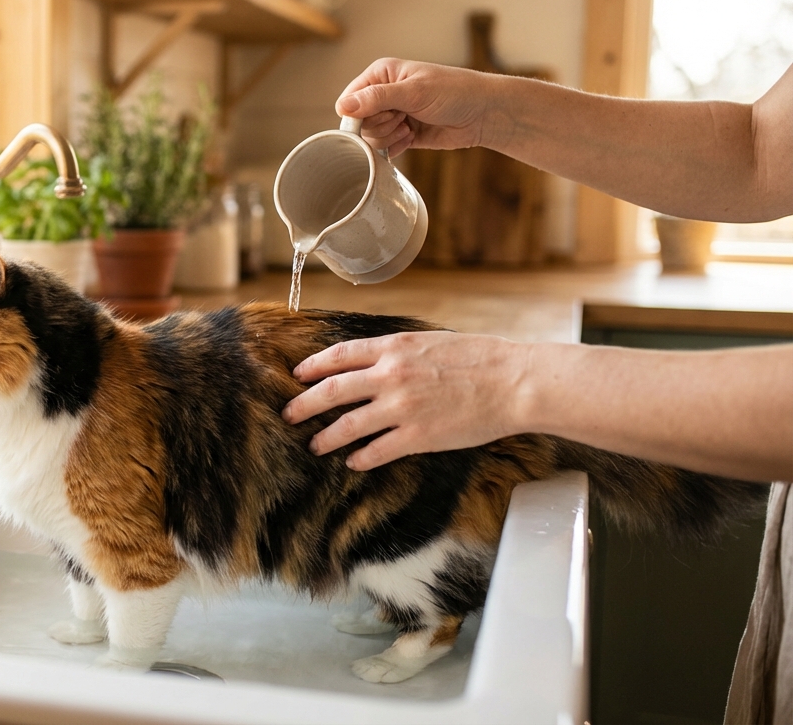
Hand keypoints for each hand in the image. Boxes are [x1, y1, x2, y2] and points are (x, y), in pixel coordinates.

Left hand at [282, 332, 527, 469]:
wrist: (514, 382)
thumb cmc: (482, 358)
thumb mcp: (432, 341)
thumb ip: (401, 351)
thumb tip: (378, 359)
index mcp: (394, 346)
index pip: (339, 355)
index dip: (313, 366)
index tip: (298, 374)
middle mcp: (390, 376)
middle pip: (331, 391)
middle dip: (304, 404)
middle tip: (289, 414)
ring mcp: (401, 407)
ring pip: (347, 426)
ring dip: (326, 437)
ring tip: (315, 445)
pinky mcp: (417, 436)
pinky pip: (376, 451)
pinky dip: (360, 458)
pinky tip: (354, 462)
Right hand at [338, 59, 504, 157]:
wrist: (483, 114)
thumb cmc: (455, 92)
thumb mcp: (414, 92)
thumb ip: (376, 98)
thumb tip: (342, 106)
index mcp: (381, 75)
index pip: (349, 100)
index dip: (360, 114)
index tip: (386, 112)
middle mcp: (383, 94)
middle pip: (359, 123)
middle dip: (381, 126)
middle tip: (403, 118)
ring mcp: (392, 115)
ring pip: (370, 138)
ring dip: (390, 138)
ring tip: (411, 127)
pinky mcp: (401, 134)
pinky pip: (384, 149)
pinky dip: (396, 148)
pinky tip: (412, 138)